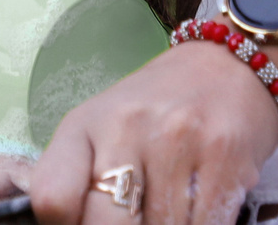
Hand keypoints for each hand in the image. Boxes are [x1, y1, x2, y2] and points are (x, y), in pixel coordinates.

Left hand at [29, 42, 277, 224]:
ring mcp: (177, 142)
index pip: (51, 199)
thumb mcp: (98, 131)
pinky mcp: (226, 158)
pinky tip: (197, 209)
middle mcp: (126, 128)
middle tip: (134, 218)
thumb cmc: (150, 111)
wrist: (222, 66)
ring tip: (167, 208)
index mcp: (84, 125)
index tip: (88, 221)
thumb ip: (75, 180)